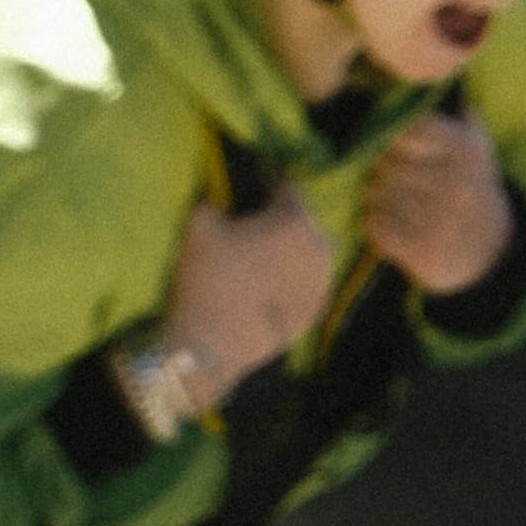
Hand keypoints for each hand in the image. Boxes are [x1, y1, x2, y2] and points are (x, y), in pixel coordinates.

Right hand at [162, 184, 334, 391]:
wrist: (211, 345)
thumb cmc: (207, 277)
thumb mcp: (201, 221)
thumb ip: (219, 196)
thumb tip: (227, 192)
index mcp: (295, 218)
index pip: (286, 186)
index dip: (268, 181)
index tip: (255, 182)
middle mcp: (320, 246)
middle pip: (300, 220)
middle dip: (280, 218)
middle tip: (254, 224)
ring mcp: (324, 281)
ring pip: (308, 251)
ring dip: (290, 248)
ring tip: (262, 257)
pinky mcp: (318, 309)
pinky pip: (308, 281)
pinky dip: (294, 278)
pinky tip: (270, 284)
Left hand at [363, 112, 513, 300]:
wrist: (491, 254)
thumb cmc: (475, 191)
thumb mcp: (480, 150)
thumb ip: (462, 117)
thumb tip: (445, 83)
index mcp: (465, 153)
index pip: (408, 129)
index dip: (393, 136)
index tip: (394, 145)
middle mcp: (454, 185)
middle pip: (386, 163)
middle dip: (378, 168)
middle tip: (382, 173)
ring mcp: (437, 220)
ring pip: (376, 194)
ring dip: (373, 195)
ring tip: (383, 197)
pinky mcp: (420, 251)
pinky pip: (375, 226)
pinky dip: (373, 223)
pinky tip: (387, 222)